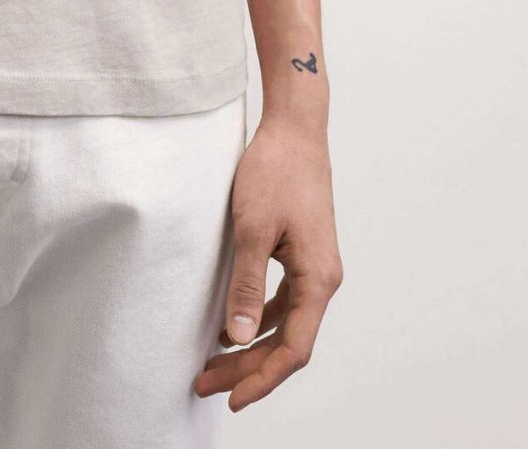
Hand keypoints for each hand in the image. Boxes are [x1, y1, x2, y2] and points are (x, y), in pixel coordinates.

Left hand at [192, 116, 343, 411]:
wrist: (294, 128)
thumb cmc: (275, 171)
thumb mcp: (251, 229)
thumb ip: (246, 286)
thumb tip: (238, 339)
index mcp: (318, 278)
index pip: (294, 349)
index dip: (262, 379)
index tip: (231, 399)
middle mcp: (322, 279)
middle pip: (288, 342)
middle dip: (248, 369)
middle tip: (205, 384)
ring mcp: (314, 267)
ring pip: (285, 325)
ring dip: (251, 347)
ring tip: (212, 365)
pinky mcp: (301, 254)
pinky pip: (284, 303)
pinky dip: (258, 320)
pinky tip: (231, 327)